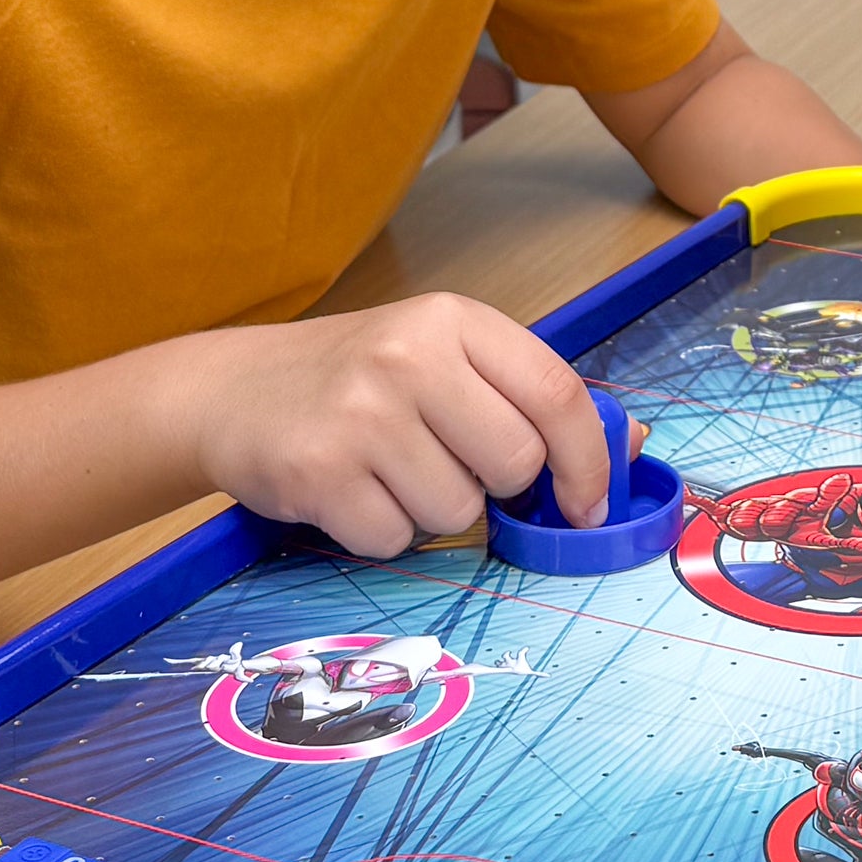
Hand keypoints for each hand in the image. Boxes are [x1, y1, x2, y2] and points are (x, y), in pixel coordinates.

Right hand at [186, 294, 607, 557]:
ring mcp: (359, 415)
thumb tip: (630, 445)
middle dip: (496, 485)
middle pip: (515, 464)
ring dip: (432, 510)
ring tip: (388, 469)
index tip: (588, 502)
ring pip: (456, 511)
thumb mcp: (444, 359)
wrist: (230, 391)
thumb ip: (530, 397)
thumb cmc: (357, 379)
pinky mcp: (317, 473)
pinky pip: (395, 539)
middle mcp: (408, 358)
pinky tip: (352, 491)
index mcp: (452, 321)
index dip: (588, 459)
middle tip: (450, 463)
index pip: (557, 394)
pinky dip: (381, 531)